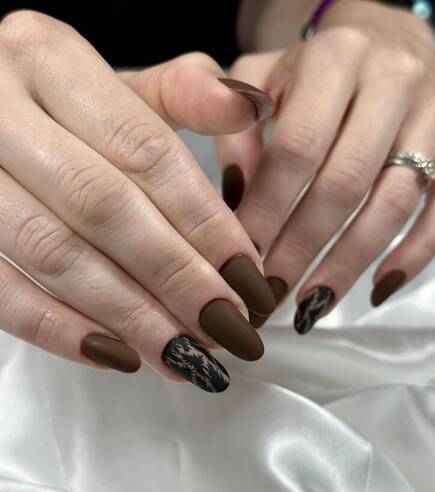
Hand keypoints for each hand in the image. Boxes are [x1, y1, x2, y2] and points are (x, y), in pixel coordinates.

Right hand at [0, 10, 276, 392]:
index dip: (204, 222)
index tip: (247, 278)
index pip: (145, 150)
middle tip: (226, 329)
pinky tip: (117, 355)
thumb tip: (252, 106)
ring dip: (128, 315)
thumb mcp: (117, 87)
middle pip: (103, 205)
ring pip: (52, 251)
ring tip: (185, 355)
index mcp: (47, 57)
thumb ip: (183, 95)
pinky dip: (58, 329)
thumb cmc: (58, 109)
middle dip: (175, 277)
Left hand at [215, 0, 434, 330]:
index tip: (240, 256)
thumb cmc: (313, 70)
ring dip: (348, 264)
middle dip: (301, 248)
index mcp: (334, 59)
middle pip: (344, 183)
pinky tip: (377, 289)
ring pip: (394, 204)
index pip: (297, 149)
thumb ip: (236, 129)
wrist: (385, 41)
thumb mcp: (262, 78)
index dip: (268, 209)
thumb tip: (234, 198)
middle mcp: (392, 82)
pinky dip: (414, 256)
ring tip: (310, 305)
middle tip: (269, 292)